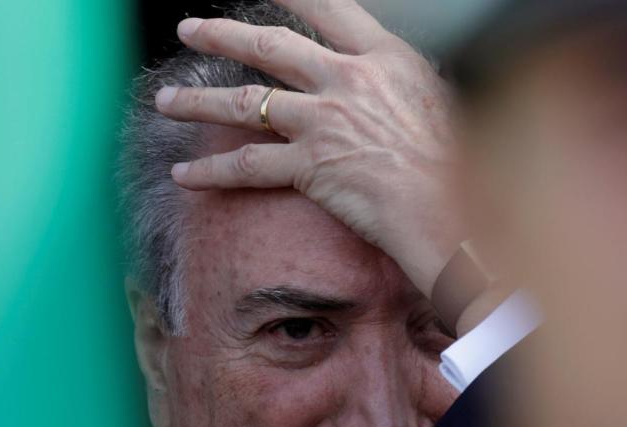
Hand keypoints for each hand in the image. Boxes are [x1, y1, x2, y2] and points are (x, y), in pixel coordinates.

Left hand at [155, 0, 463, 297]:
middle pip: (270, 46)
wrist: (450, 207)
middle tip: (190, 31)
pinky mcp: (308, 166)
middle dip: (221, 35)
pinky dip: (211, 172)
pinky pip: (247, 167)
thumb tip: (390, 94)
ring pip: (246, 102)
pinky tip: (185, 174)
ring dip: (199, 101)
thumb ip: (401, 89)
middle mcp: (346, 81)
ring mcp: (323, 121)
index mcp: (385, 59)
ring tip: (166, 101)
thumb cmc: (460, 165)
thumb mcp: (439, 104)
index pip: (328, 10)